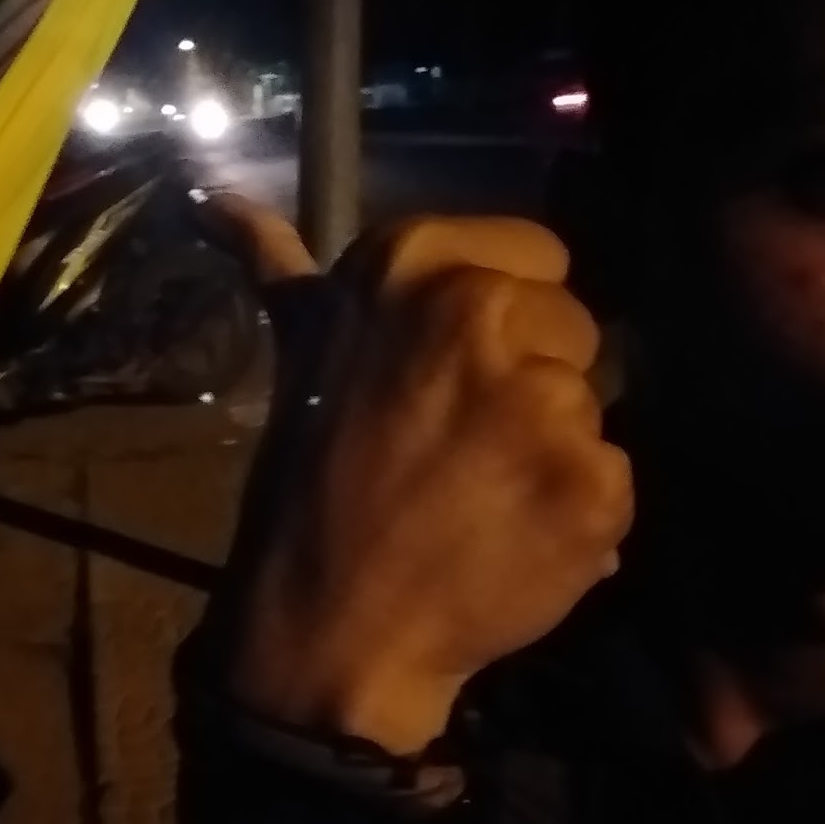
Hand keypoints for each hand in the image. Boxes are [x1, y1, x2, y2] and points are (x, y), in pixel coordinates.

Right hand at [219, 215, 632, 756]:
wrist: (331, 626)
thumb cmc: (311, 478)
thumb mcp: (298, 349)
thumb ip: (274, 260)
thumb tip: (210, 197)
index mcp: (415, 262)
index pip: (538, 254)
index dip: (508, 314)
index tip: (460, 366)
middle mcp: (483, 309)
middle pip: (574, 324)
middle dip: (533, 378)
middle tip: (462, 441)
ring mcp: (542, 397)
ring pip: (592, 403)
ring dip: (552, 450)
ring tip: (479, 495)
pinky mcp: (592, 481)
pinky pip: (614, 478)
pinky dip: (576, 513)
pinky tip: (512, 536)